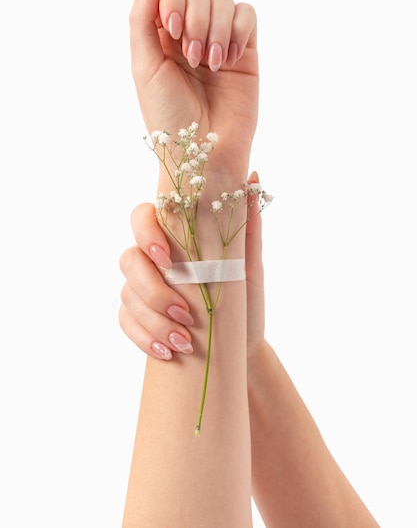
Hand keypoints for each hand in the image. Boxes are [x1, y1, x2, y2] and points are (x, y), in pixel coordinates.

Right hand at [118, 174, 265, 361]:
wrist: (242, 345)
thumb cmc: (245, 300)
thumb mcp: (251, 266)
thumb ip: (247, 225)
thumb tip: (253, 176)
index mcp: (175, 238)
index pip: (142, 216)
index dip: (146, 232)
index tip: (167, 257)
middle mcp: (152, 259)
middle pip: (128, 259)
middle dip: (152, 288)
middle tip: (184, 312)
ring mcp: (140, 288)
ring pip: (127, 294)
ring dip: (153, 320)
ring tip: (184, 340)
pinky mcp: (138, 317)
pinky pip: (125, 322)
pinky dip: (142, 337)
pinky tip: (166, 351)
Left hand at [130, 0, 258, 182]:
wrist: (204, 152)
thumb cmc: (169, 116)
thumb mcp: (145, 67)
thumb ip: (141, 18)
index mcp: (160, 36)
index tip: (170, 31)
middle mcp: (190, 34)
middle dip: (194, 18)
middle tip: (191, 55)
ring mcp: (219, 41)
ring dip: (217, 27)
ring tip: (212, 64)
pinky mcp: (246, 52)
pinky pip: (248, 15)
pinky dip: (239, 28)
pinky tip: (231, 58)